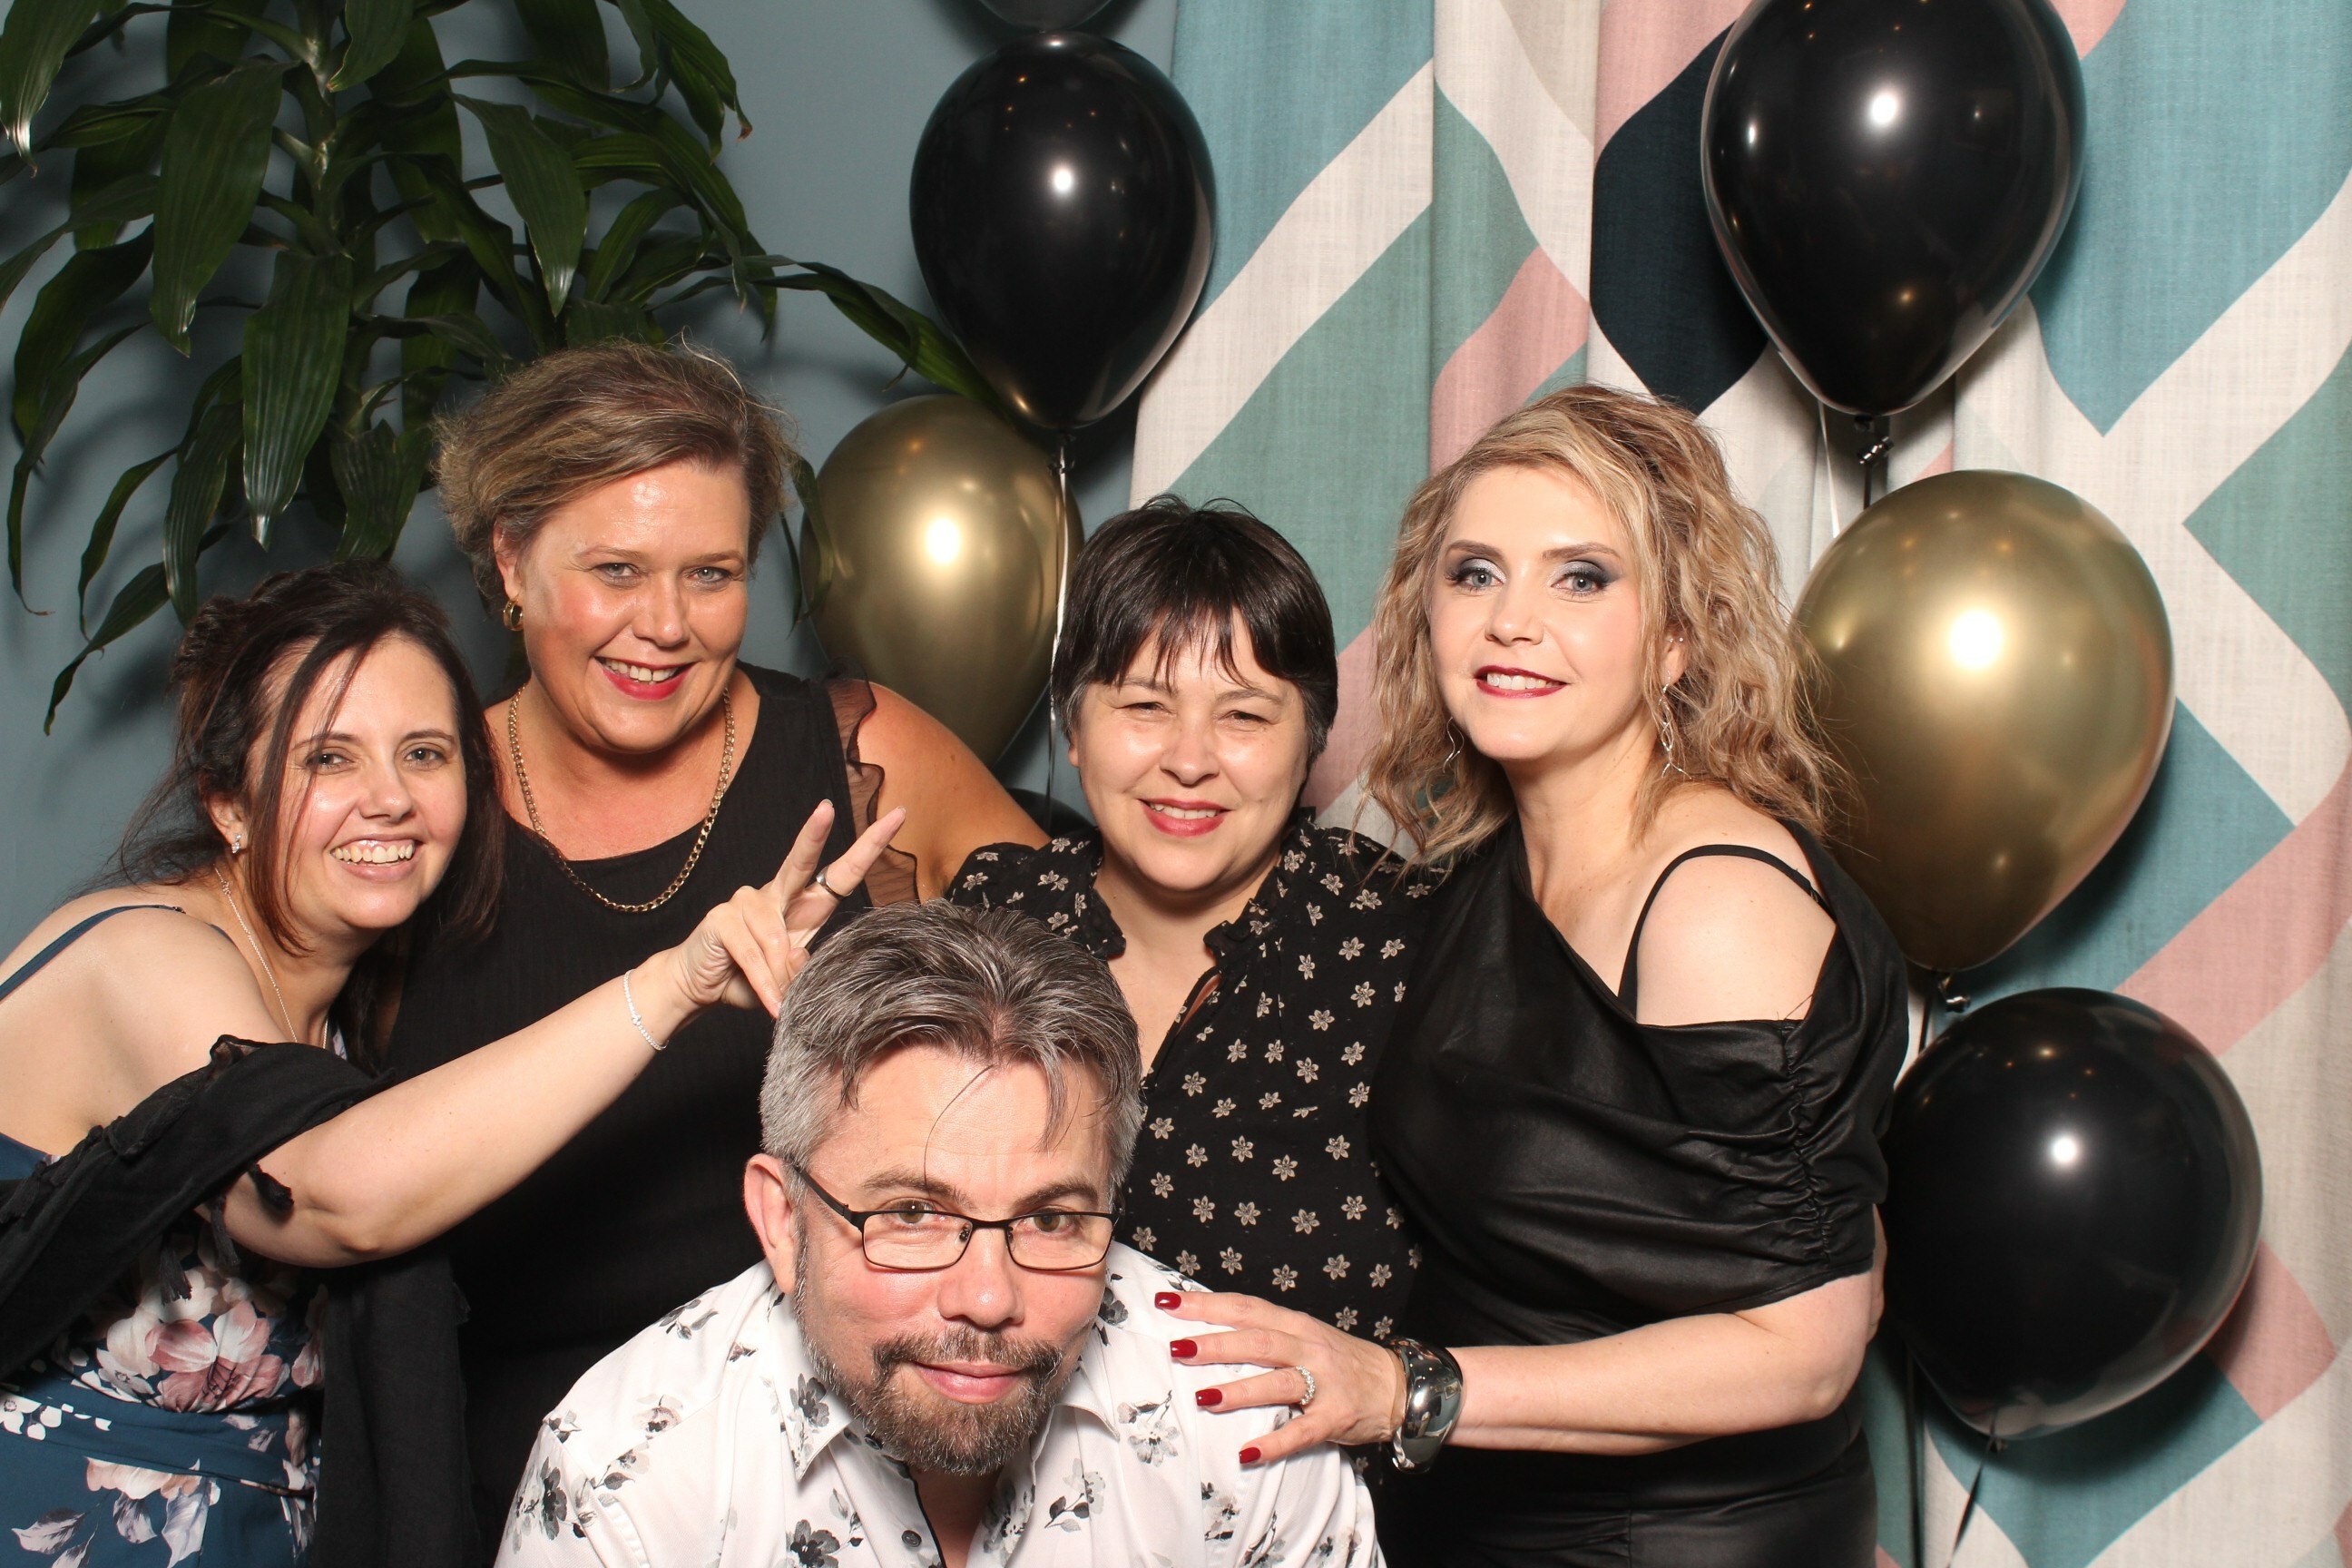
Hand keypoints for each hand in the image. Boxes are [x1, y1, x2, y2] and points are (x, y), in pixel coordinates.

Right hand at [656, 800, 906, 1015]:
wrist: (699, 987)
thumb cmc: (749, 978)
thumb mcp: (789, 979)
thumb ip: (802, 969)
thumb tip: (799, 954)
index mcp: (804, 905)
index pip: (841, 873)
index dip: (868, 847)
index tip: (897, 817)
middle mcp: (777, 895)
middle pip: (801, 862)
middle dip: (813, 834)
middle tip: (826, 808)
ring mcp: (746, 902)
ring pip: (777, 939)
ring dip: (780, 977)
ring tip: (778, 1000)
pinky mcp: (723, 918)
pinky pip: (754, 955)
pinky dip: (764, 984)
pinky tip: (770, 1002)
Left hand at [1160, 1289, 1407, 1464]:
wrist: (1400, 1386)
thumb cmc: (1343, 1362)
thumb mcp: (1307, 1337)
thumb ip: (1267, 1334)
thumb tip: (1211, 1331)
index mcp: (1297, 1325)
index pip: (1247, 1308)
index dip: (1208, 1304)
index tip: (1170, 1302)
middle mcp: (1309, 1348)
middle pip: (1257, 1342)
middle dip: (1216, 1344)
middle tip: (1178, 1349)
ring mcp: (1324, 1384)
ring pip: (1277, 1383)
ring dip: (1239, 1390)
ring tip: (1204, 1397)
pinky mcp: (1336, 1417)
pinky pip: (1301, 1432)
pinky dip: (1273, 1443)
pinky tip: (1246, 1452)